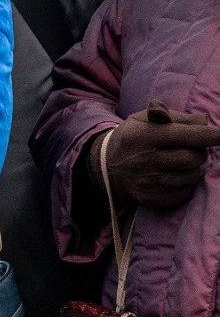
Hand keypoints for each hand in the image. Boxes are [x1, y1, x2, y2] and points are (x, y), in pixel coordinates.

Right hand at [86, 100, 219, 208]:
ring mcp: (147, 182)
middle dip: (200, 152)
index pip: (183, 135)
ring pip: (191, 176)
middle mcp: (144, 160)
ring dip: (194, 168)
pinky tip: (174, 175)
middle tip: (193, 148)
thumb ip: (175, 117)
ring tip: (182, 162)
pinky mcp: (152, 198)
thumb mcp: (144, 119)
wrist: (108, 167)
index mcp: (142, 135)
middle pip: (191, 158)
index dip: (208, 135)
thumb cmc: (133, 137)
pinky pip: (185, 192)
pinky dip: (186, 183)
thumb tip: (204, 121)